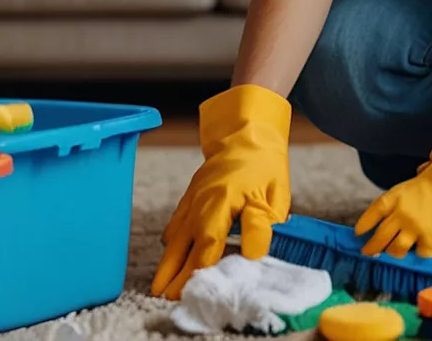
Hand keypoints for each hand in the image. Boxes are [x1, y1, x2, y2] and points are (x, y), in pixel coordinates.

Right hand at [151, 85, 291, 299]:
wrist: (247, 132)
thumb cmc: (265, 165)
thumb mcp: (273, 195)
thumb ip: (261, 225)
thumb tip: (253, 255)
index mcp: (223, 202)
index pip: (208, 244)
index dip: (198, 270)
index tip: (191, 292)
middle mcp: (201, 203)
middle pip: (185, 245)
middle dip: (174, 274)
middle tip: (164, 300)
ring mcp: (192, 199)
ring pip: (176, 236)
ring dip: (167, 262)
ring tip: (157, 287)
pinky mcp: (189, 196)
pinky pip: (175, 222)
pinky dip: (169, 240)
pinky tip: (167, 253)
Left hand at [354, 167, 431, 258]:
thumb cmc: (422, 190)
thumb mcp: (400, 192)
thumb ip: (388, 208)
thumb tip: (373, 229)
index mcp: (392, 200)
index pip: (372, 215)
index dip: (363, 226)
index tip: (358, 234)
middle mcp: (402, 215)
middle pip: (380, 237)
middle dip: (371, 248)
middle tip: (368, 253)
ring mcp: (416, 229)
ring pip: (396, 250)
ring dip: (392, 253)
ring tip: (392, 252)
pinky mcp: (430, 240)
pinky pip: (419, 254)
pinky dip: (417, 253)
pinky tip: (418, 248)